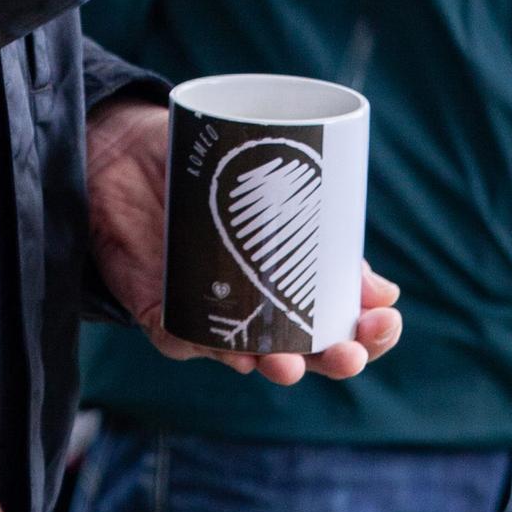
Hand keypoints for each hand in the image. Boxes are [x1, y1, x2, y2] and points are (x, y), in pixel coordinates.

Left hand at [84, 96, 402, 385]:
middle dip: (331, 360)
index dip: (370, 335)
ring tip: (287, 362)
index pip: (344, 324)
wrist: (125, 148)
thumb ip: (324, 230)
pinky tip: (215, 341)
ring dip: (270, 363)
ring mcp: (210, 310)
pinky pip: (178, 335)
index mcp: (293, 279)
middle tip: (349, 353)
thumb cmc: (212, 166)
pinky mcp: (160, 308)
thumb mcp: (275, 183)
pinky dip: (195, 341)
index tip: (386, 318)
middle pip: (304, 352)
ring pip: (245, 356)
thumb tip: (384, 292)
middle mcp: (256, 306)